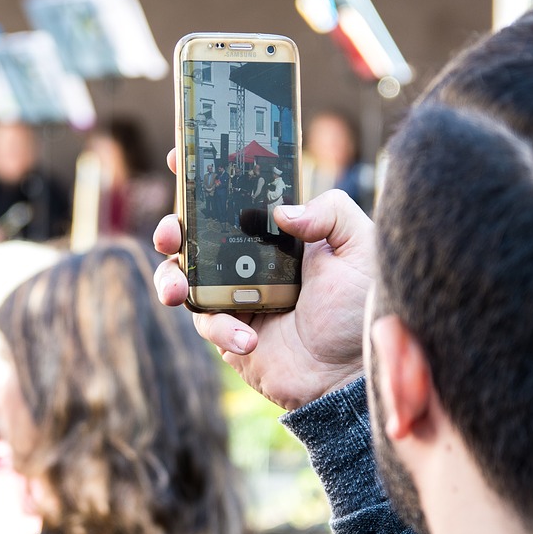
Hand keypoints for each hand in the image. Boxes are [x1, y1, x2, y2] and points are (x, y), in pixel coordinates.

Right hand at [154, 149, 373, 409]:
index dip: (205, 176)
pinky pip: (205, 322)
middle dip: (172, 226)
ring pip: (183, 276)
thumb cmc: (361, 308)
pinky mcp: (228, 332)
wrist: (354, 373)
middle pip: (194, 234)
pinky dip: (219, 327)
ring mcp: (234, 296)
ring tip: (177, 288)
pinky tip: (249, 336)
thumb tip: (281, 211)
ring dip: (170, 277)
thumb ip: (330, 211)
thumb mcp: (361, 247)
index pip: (235, 195)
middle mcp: (249, 260)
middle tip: (172, 230)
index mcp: (277, 233)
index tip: (183, 159)